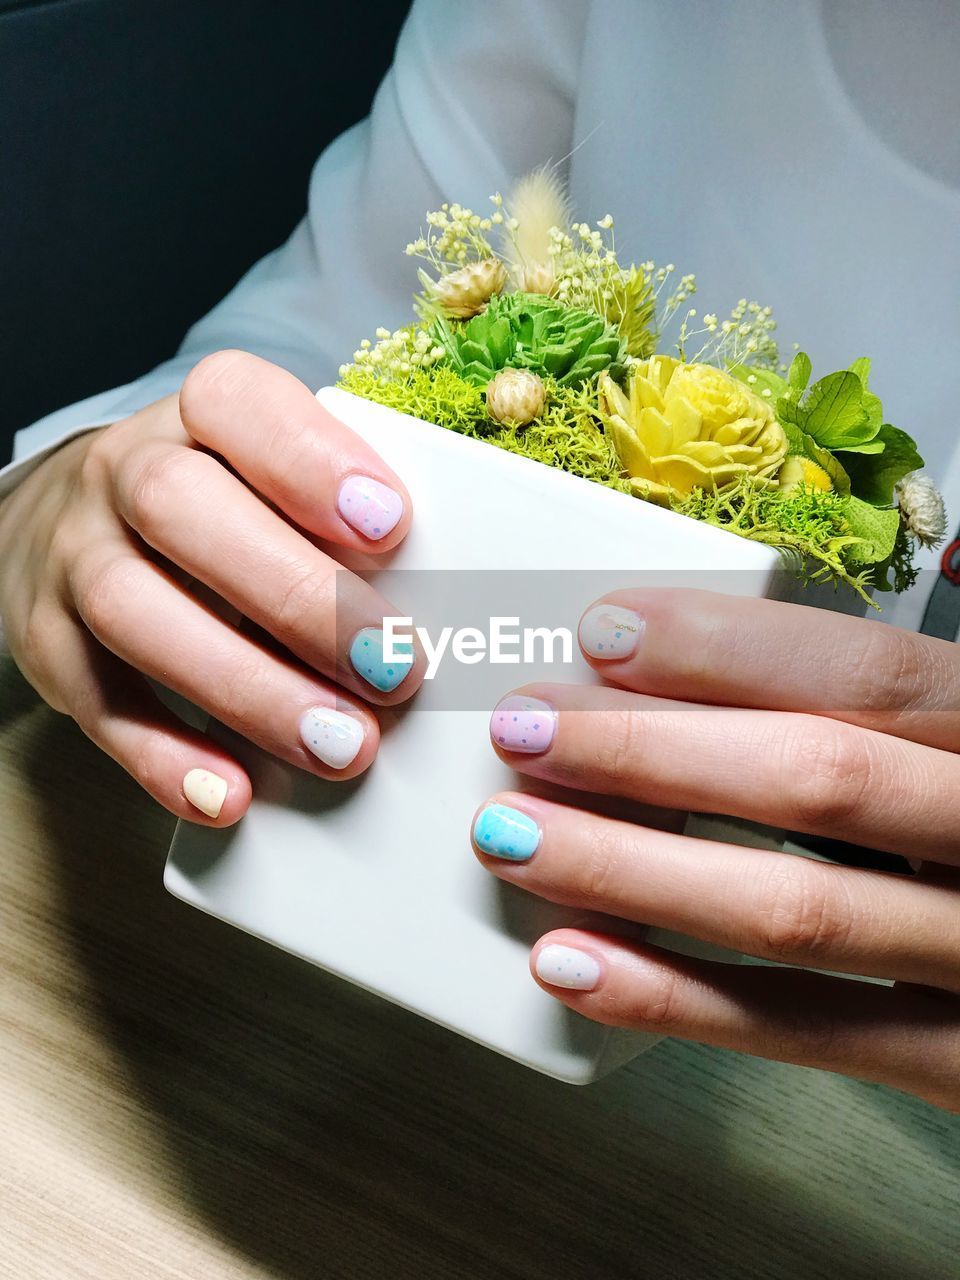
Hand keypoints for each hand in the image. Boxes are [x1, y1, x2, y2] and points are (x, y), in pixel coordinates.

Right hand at [0, 351, 422, 823]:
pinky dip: (165, 756)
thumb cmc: (224, 507)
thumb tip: (447, 604)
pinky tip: (234, 794)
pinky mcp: (47, 645)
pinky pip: (96, 703)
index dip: (310, 460)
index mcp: (197, 415)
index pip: (236, 402)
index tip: (391, 526)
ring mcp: (75, 557)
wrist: (72, 527)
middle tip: (394, 670)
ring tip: (342, 745)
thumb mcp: (276, 480)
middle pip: (180, 509)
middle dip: (296, 595)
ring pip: (133, 611)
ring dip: (246, 688)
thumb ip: (343, 520)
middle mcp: (122, 472)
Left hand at [474, 589, 959, 1110]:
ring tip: (514, 835)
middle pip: (817, 778)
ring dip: (635, 866)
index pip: (871, 674)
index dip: (728, 650)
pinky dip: (680, 1000)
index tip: (603, 631)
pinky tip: (574, 960)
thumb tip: (880, 602)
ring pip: (797, 908)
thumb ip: (935, 696)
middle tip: (523, 729)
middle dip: (653, 749)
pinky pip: (807, 1034)